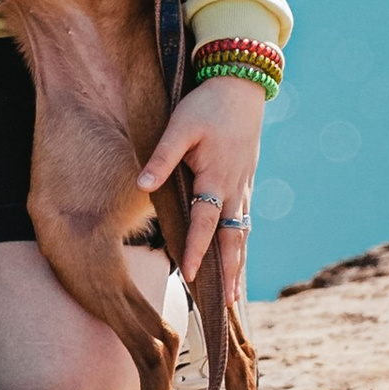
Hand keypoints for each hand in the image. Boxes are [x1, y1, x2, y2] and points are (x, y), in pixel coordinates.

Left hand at [140, 74, 264, 313]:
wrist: (240, 84)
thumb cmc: (207, 105)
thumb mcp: (180, 126)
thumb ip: (162, 158)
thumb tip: (142, 186)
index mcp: (217, 179)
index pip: (205, 224)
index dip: (196, 250)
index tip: (188, 275)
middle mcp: (234, 189)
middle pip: (232, 240)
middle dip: (228, 273)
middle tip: (225, 305)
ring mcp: (244, 187)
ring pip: (242, 234)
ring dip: (238, 264)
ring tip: (233, 293)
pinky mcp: (246, 181)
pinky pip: (245, 220)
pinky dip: (241, 243)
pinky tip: (237, 254)